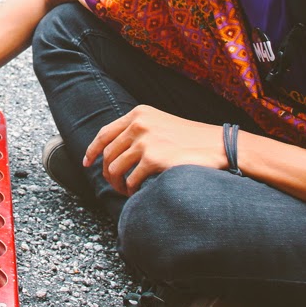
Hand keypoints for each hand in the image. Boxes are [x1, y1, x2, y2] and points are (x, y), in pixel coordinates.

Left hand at [83, 105, 227, 194]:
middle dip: (107, 173)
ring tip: (126, 191)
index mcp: (138, 113)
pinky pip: (131, 180)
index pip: (105, 133)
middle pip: (108, 154)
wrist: (218, 145)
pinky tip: (137, 193)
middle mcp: (139, 124)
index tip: (87, 163)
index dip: (92, 150)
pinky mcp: (153, 159)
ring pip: (115, 168)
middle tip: (114, 185)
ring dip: (117, 184)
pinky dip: (131, 190)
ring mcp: (145, 140)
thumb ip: (137, 132)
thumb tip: (112, 152)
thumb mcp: (160, 125)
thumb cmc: (190, 140)